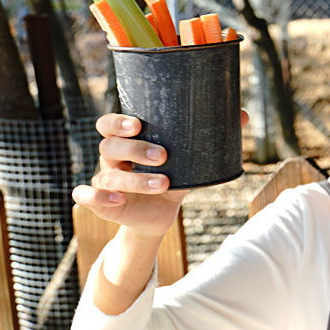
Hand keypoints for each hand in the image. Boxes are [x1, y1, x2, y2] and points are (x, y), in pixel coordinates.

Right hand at [72, 110, 248, 237]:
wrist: (160, 214)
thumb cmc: (174, 177)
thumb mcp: (191, 162)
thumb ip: (211, 140)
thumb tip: (244, 114)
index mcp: (128, 142)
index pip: (109, 124)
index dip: (118, 122)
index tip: (138, 124)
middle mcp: (112, 159)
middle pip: (110, 147)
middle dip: (135, 150)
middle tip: (164, 156)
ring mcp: (104, 180)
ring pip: (108, 176)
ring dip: (135, 180)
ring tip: (163, 183)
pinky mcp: (101, 203)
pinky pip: (86, 196)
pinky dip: (97, 197)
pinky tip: (118, 200)